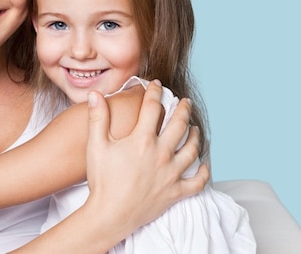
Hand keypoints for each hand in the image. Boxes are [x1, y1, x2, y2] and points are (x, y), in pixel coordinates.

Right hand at [84, 80, 208, 237]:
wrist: (109, 215)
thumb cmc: (102, 181)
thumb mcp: (96, 146)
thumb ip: (97, 118)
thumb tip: (96, 95)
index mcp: (142, 140)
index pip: (153, 108)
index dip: (154, 93)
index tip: (156, 85)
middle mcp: (161, 154)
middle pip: (179, 124)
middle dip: (183, 109)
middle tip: (185, 102)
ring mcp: (171, 173)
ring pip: (192, 149)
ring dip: (195, 136)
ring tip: (194, 128)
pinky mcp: (175, 192)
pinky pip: (197, 182)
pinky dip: (203, 173)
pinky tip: (204, 165)